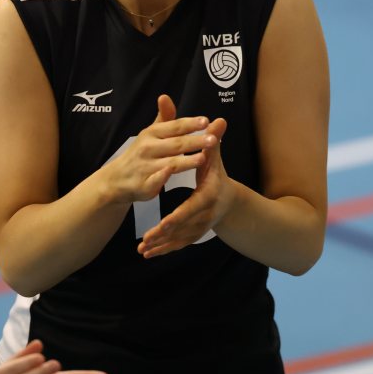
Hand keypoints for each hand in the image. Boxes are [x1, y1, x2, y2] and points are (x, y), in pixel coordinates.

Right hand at [100, 94, 216, 205]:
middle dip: (195, 142)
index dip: (191, 124)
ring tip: (203, 158)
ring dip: (186, 160)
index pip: (175, 127)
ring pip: (170, 162)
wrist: (118, 178)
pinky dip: (162, 176)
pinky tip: (171, 173)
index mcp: (152, 134)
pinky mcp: (145, 184)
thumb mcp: (150, 133)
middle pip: (176, 144)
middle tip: (213, 140)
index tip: (206, 121)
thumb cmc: (140, 153)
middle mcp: (148, 148)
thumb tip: (165, 96)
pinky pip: (155, 180)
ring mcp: (146, 167)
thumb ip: (164, 118)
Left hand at [138, 116, 233, 257]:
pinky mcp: (195, 234)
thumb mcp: (214, 158)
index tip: (163, 223)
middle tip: (146, 239)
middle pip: (184, 227)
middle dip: (165, 234)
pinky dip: (164, 250)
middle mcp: (206, 215)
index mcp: (209, 196)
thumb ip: (212, 141)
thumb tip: (219, 120)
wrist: (229, 201)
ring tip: (143, 249)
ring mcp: (201, 227)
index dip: (178, 216)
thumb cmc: (216, 175)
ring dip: (162, 245)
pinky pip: (178, 244)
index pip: (192, 208)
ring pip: (180, 239)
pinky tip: (147, 254)